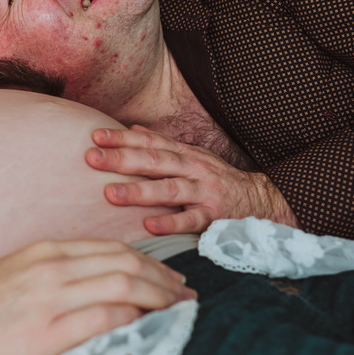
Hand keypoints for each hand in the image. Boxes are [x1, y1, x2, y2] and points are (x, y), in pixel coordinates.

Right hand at [0, 239, 195, 354]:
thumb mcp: (11, 281)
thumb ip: (48, 280)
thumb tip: (85, 293)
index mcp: (43, 252)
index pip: (110, 249)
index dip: (147, 264)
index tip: (167, 281)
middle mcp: (51, 266)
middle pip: (125, 262)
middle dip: (163, 280)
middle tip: (186, 296)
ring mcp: (50, 296)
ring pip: (124, 284)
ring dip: (160, 298)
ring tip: (180, 313)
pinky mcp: (47, 330)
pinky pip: (106, 316)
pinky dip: (136, 319)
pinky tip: (151, 329)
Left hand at [86, 125, 298, 233]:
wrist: (261, 201)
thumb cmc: (216, 180)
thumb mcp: (191, 157)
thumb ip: (162, 145)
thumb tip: (131, 128)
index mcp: (183, 154)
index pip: (149, 142)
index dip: (121, 138)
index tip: (94, 136)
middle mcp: (192, 169)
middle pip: (153, 161)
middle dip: (121, 159)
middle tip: (91, 158)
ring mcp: (204, 192)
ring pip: (169, 189)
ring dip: (139, 191)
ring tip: (110, 194)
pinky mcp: (214, 217)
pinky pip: (191, 220)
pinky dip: (171, 223)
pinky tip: (149, 226)